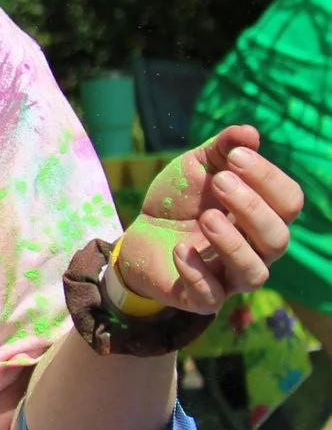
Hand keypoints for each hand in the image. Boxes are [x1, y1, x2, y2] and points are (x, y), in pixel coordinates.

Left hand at [114, 125, 303, 312]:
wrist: (139, 233)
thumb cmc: (181, 200)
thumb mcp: (197, 167)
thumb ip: (222, 149)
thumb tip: (250, 132)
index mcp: (263, 216)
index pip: (289, 202)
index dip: (268, 179)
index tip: (235, 156)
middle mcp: (256, 250)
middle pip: (278, 238)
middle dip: (251, 208)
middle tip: (220, 182)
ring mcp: (229, 277)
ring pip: (254, 273)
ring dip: (233, 244)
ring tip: (206, 219)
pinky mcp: (200, 297)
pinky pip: (211, 297)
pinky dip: (197, 274)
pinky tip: (180, 250)